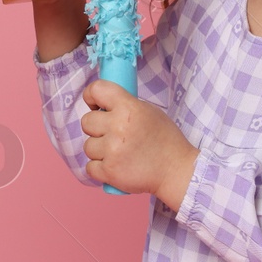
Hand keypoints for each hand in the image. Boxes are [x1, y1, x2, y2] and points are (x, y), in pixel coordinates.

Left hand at [80, 79, 198, 205]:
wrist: (175, 170)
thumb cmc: (164, 140)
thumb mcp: (149, 111)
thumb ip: (125, 105)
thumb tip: (102, 104)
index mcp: (129, 108)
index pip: (96, 89)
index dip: (91, 95)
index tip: (95, 104)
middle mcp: (118, 127)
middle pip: (86, 121)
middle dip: (96, 128)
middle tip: (112, 134)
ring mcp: (112, 151)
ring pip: (87, 146)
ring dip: (99, 150)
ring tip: (117, 153)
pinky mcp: (109, 172)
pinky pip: (90, 167)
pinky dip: (100, 168)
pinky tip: (115, 165)